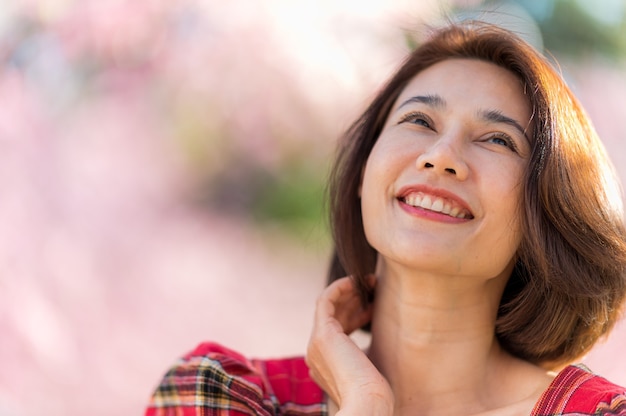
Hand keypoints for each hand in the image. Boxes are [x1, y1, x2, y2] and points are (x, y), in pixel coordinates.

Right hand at [306, 276, 393, 414]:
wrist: (367, 404)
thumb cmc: (375, 395)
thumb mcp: (371, 370)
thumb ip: (366, 355)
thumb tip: (383, 341)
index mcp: (325, 364)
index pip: (337, 331)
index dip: (356, 314)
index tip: (376, 305)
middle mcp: (316, 353)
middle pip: (333, 316)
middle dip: (354, 299)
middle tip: (374, 287)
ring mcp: (316, 343)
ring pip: (329, 306)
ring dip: (349, 290)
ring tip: (371, 281)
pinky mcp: (322, 334)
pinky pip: (326, 300)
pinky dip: (340, 287)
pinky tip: (357, 282)